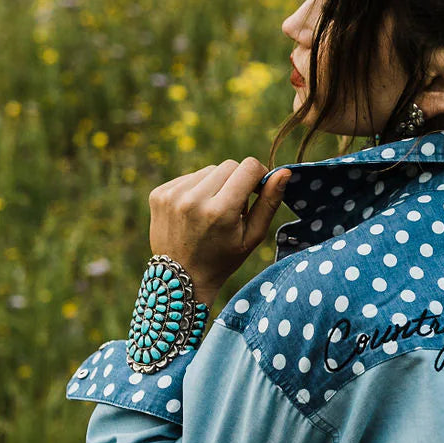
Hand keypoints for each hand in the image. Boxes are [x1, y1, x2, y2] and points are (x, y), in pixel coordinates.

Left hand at [148, 158, 292, 304]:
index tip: (257, 190)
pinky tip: (194, 213)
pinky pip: (188, 177)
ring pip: (208, 170)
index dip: (258, 175)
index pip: (249, 167)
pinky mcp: (158, 194)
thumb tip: (285, 172)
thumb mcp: (252, 237)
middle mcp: (193, 200)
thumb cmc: (223, 259)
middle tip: (233, 208)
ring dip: (215, 185)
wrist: (180, 277)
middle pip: (229, 165)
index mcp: (220, 211)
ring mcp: (172, 196)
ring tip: (212, 212)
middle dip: (236, 181)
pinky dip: (196, 189)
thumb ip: (269, 203)